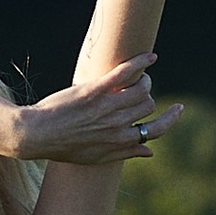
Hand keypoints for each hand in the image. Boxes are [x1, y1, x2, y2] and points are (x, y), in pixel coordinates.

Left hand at [15, 56, 182, 165]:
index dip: (170, 119)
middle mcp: (119, 124)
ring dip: (144, 80)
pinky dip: (141, 63)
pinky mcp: (96, 90)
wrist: (37, 134)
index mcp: (120, 141)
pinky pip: (126, 73)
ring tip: (138, 76)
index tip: (178, 109)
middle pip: (149, 105)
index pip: (156, 130)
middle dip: (148, 96)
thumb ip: (125, 153)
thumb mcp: (97, 157)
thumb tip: (150, 152)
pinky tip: (149, 57)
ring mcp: (108, 106)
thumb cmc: (64, 147)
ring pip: (142, 88)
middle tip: (139, 89)